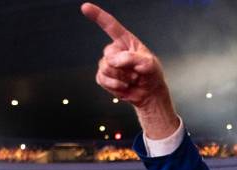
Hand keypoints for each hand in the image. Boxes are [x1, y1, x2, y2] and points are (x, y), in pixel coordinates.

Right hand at [80, 3, 178, 137]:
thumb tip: (115, 60)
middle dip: (123, 68)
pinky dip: (115, 86)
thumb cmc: (151, 75)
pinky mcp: (103, 77)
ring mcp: (108, 64)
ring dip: (121, 78)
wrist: (149, 93)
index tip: (85, 7)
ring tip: (131, 80)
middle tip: (136, 74)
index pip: (110, 25)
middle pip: (109, 56)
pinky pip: (102, 79)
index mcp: (125, 41)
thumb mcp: (149, 64)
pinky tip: (124, 87)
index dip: (98, 15)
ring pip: (105, 69)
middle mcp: (115, 50)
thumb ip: (133, 58)